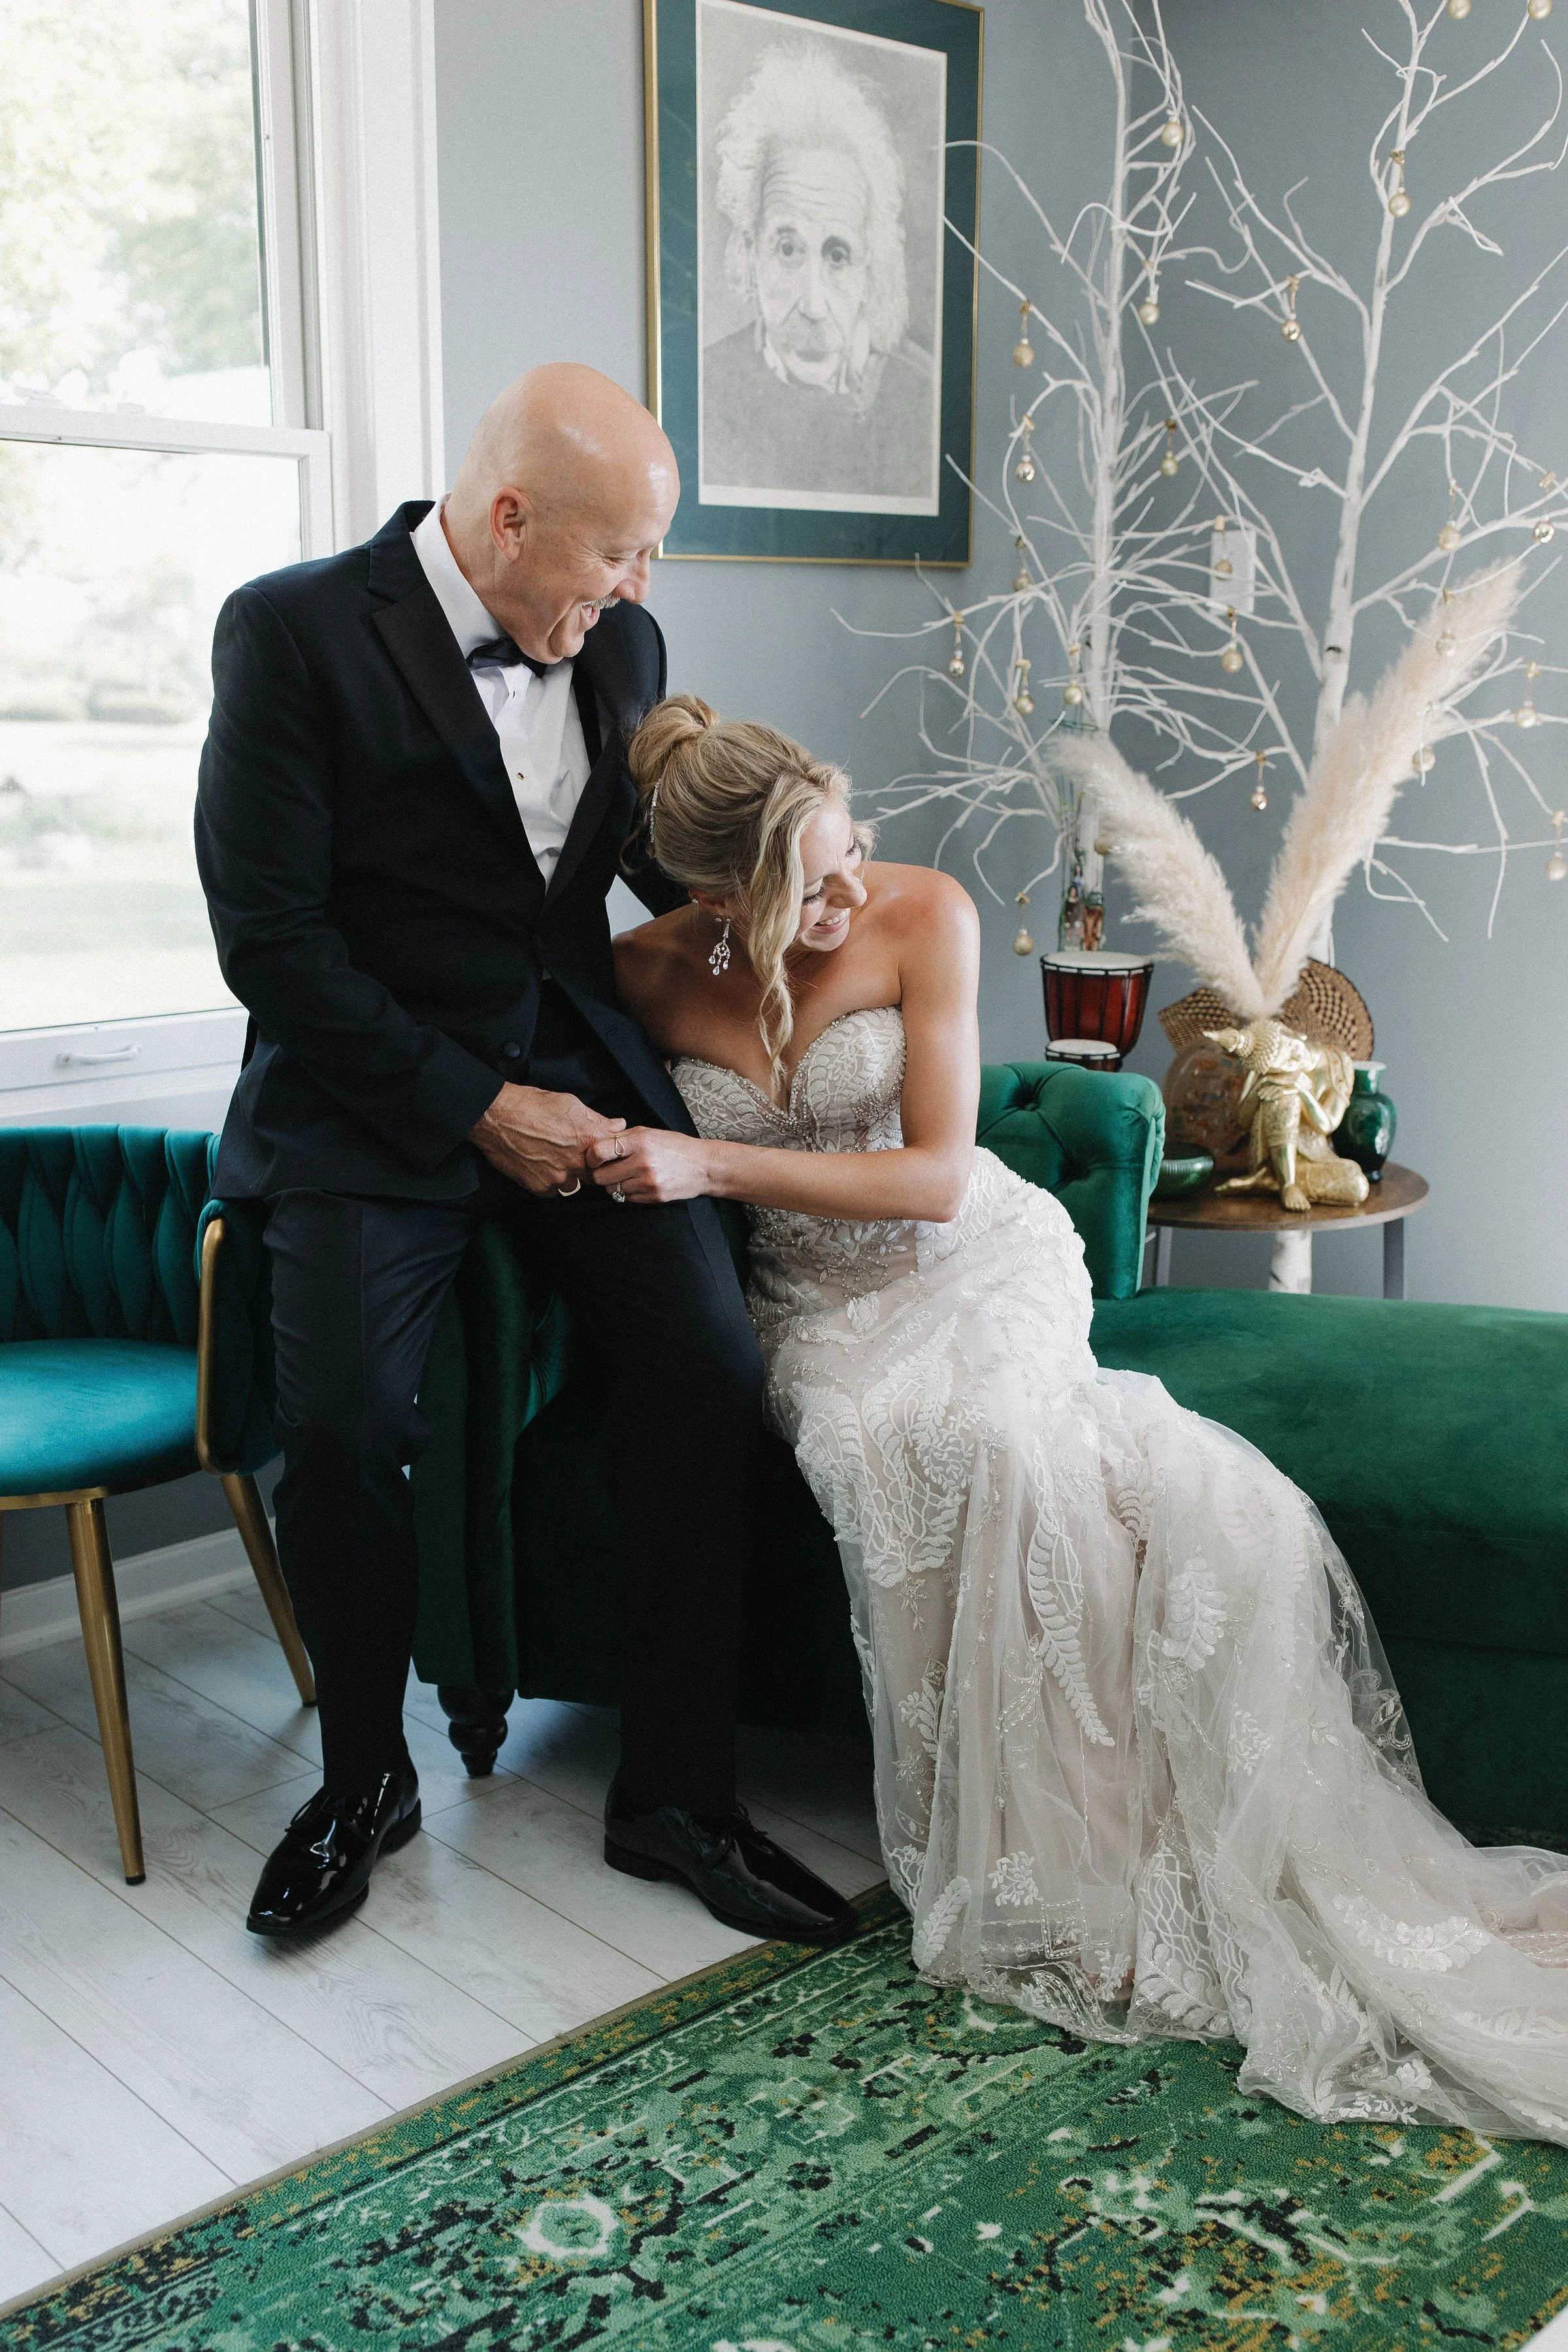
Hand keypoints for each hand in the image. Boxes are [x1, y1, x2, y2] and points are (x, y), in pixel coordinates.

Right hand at [468, 1083, 626, 1193]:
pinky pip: (552, 1191)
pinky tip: (540, 1167)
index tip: (598, 1153)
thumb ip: (598, 1119)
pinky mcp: (540, 1187)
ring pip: (573, 1185)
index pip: (612, 1156)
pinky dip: (549, 1182)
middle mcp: (577, 1161)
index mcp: (589, 1138)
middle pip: (594, 1174)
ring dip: (568, 1176)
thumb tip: (619, 1125)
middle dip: (587, 1167)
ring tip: (552, 1159)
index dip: (606, 1155)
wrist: (496, 1116)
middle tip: (570, 1154)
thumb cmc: (532, 1104)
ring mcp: (559, 1177)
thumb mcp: (570, 1103)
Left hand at [587, 1126, 711, 1202]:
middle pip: (601, 1176)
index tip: (595, 1158)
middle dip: (602, 1173)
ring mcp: (649, 1182)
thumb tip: (596, 1144)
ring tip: (628, 1176)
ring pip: (613, 1190)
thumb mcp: (650, 1133)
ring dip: (616, 1184)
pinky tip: (639, 1183)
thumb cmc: (675, 1146)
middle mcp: (643, 1163)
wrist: (703, 1166)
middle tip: (610, 1169)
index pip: (599, 1152)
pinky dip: (628, 1193)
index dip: (592, 1157)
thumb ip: (623, 1137)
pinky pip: (627, 1199)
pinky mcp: (654, 1197)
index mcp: (640, 1142)